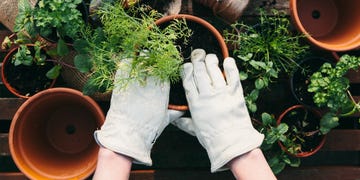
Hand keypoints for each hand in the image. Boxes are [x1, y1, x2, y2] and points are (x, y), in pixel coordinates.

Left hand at [94, 59, 178, 165]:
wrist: (128, 135)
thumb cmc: (148, 130)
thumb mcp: (165, 120)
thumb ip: (175, 113)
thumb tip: (183, 110)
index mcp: (162, 94)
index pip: (166, 73)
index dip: (165, 64)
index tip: (164, 59)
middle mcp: (150, 87)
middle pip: (153, 65)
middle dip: (153, 57)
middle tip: (152, 53)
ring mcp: (135, 85)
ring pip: (139, 63)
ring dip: (140, 57)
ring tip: (141, 53)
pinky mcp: (122, 86)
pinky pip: (125, 69)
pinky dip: (127, 62)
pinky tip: (128, 59)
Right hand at [181, 49, 263, 171]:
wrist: (232, 144)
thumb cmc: (212, 139)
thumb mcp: (194, 130)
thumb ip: (184, 122)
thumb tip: (174, 119)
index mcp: (195, 104)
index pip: (188, 82)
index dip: (187, 70)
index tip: (187, 64)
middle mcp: (207, 96)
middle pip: (200, 73)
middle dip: (198, 60)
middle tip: (198, 54)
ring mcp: (222, 94)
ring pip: (214, 71)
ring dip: (211, 61)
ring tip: (211, 57)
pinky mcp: (235, 94)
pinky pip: (233, 76)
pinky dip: (230, 67)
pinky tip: (228, 61)